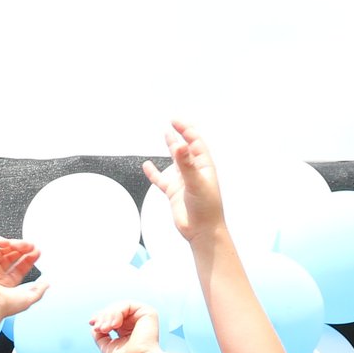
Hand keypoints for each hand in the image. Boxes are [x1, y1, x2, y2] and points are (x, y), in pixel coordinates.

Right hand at [0, 237, 47, 318]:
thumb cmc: (5, 305)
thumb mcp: (29, 298)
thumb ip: (39, 289)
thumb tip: (47, 282)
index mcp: (7, 282)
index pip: (19, 265)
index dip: (29, 257)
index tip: (37, 252)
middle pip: (11, 254)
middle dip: (22, 248)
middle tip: (31, 246)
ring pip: (0, 248)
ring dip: (12, 243)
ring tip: (21, 245)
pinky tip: (7, 243)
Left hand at [89, 303, 161, 352]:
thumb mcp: (106, 346)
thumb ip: (100, 335)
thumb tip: (94, 324)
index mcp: (126, 330)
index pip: (111, 317)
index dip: (99, 317)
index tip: (91, 323)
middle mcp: (134, 322)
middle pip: (113, 310)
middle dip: (102, 317)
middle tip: (99, 328)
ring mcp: (141, 317)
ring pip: (119, 307)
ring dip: (108, 316)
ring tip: (106, 329)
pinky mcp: (147, 312)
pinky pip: (127, 305)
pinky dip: (117, 312)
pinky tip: (114, 325)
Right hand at [141, 119, 226, 242]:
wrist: (202, 230)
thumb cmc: (206, 208)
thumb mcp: (196, 183)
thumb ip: (186, 164)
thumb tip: (180, 146)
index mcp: (203, 166)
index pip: (194, 142)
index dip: (186, 130)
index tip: (174, 121)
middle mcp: (193, 171)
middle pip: (186, 148)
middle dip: (180, 134)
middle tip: (172, 123)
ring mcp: (183, 181)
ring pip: (174, 161)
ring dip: (170, 148)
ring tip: (166, 135)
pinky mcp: (173, 192)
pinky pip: (161, 179)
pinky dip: (154, 172)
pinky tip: (147, 166)